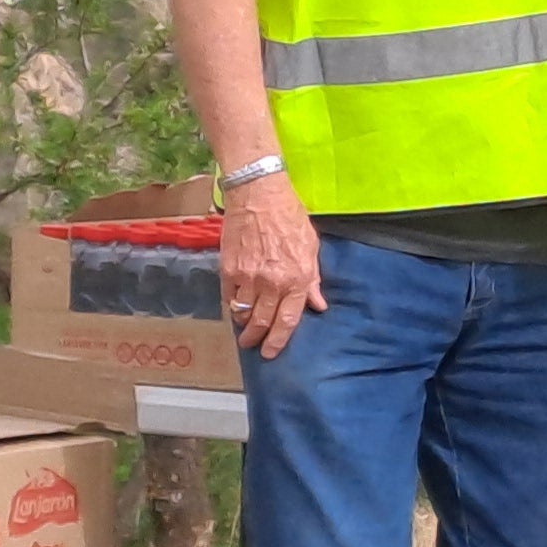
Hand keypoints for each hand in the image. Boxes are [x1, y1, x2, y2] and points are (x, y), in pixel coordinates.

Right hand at [220, 172, 329, 356]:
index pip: (287, 320)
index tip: (271, 352)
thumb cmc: (289, 216)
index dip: (279, 341)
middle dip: (256, 339)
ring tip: (244, 328)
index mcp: (295, 278)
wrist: (258, 194)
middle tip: (253, 346)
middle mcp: (271, 282)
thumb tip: (318, 305)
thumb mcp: (310, 246)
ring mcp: (247, 277)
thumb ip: (312, 279)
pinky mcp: (228, 268)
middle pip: (262, 322)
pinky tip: (234, 306)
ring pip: (243, 313)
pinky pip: (228, 297)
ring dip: (243, 324)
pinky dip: (231, 305)